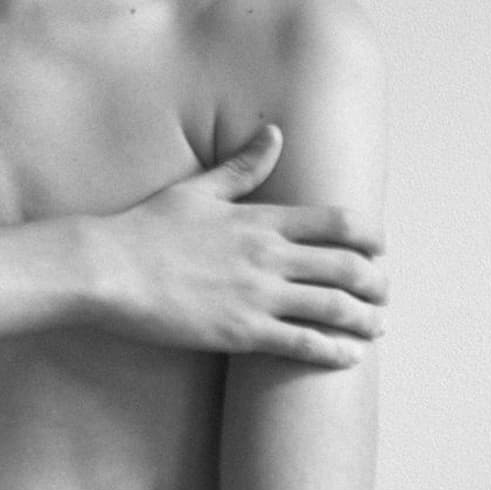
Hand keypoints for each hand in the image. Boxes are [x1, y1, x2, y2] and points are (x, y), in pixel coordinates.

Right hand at [96, 124, 387, 364]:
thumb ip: (242, 167)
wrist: (107, 269)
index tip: (379, 247)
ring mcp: (257, 295)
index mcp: (261, 220)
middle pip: (347, 267)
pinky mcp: (242, 332)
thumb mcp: (197, 190)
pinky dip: (333, 351)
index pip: (337, 222)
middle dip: (376, 282)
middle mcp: (268, 256)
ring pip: (334, 308)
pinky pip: (302, 344)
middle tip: (383, 292)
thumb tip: (273, 132)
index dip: (369, 236)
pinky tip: (348, 357)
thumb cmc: (146, 229)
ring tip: (376, 327)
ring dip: (364, 319)